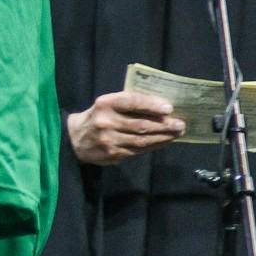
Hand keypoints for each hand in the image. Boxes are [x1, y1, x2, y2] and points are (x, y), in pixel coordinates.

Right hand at [67, 90, 183, 164]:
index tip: (169, 108)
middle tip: (180, 124)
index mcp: (105, 104)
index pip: (131, 102)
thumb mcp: (107, 104)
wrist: (75, 139)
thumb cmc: (98, 116)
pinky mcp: (113, 154)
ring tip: (177, 133)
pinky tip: (164, 141)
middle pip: (140, 124)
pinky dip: (154, 146)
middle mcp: (106, 122)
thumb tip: (161, 107)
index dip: (151, 105)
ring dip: (163, 137)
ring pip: (142, 139)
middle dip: (164, 125)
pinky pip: (138, 150)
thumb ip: (128, 104)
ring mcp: (109, 140)